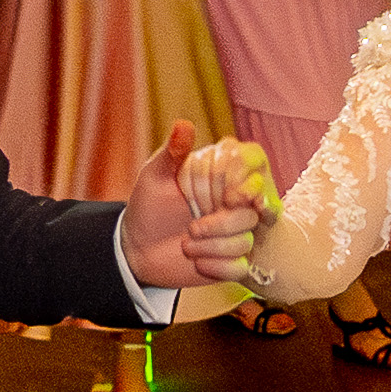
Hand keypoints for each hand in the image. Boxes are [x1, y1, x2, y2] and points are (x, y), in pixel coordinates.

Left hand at [129, 120, 268, 287]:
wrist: (138, 248)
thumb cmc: (148, 205)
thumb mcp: (155, 176)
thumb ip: (173, 152)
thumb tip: (184, 124)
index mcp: (222, 173)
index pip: (252, 165)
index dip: (239, 181)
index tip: (224, 195)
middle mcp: (236, 201)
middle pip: (252, 209)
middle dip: (219, 222)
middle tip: (191, 224)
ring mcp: (237, 231)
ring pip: (245, 240)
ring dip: (210, 245)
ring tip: (185, 243)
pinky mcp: (234, 261)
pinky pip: (238, 266)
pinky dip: (213, 265)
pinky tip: (195, 261)